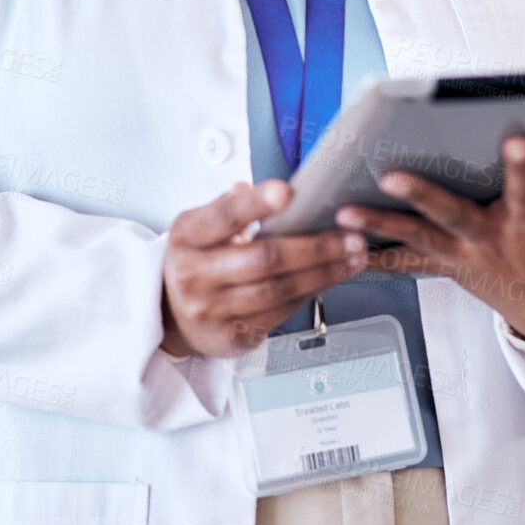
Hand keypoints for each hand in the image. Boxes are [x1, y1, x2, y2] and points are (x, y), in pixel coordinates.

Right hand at [162, 179, 367, 358]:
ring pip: (278, 289)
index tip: (287, 192)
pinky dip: (311, 292)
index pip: (223, 216)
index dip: (255, 204)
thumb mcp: (200, 226)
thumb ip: (230, 206)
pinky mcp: (232, 335)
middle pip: (263, 258)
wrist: (171, 315)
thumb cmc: (197, 260)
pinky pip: (281, 312)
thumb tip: (264, 190)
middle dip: (314, 247)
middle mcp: (194, 275)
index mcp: (187, 237)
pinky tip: (330, 278)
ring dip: (323, 272)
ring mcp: (212, 309)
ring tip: (352, 257)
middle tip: (349, 236)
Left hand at [334, 136, 524, 345]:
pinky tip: (340, 247)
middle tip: (391, 174)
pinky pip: (404, 264)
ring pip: (414, 239)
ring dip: (378, 225)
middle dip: (420, 194)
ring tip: (343, 212)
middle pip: (450, 215)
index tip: (515, 139)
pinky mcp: (445, 268)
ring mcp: (461, 257)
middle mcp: (488, 241)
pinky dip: (373, 256)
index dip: (522, 165)